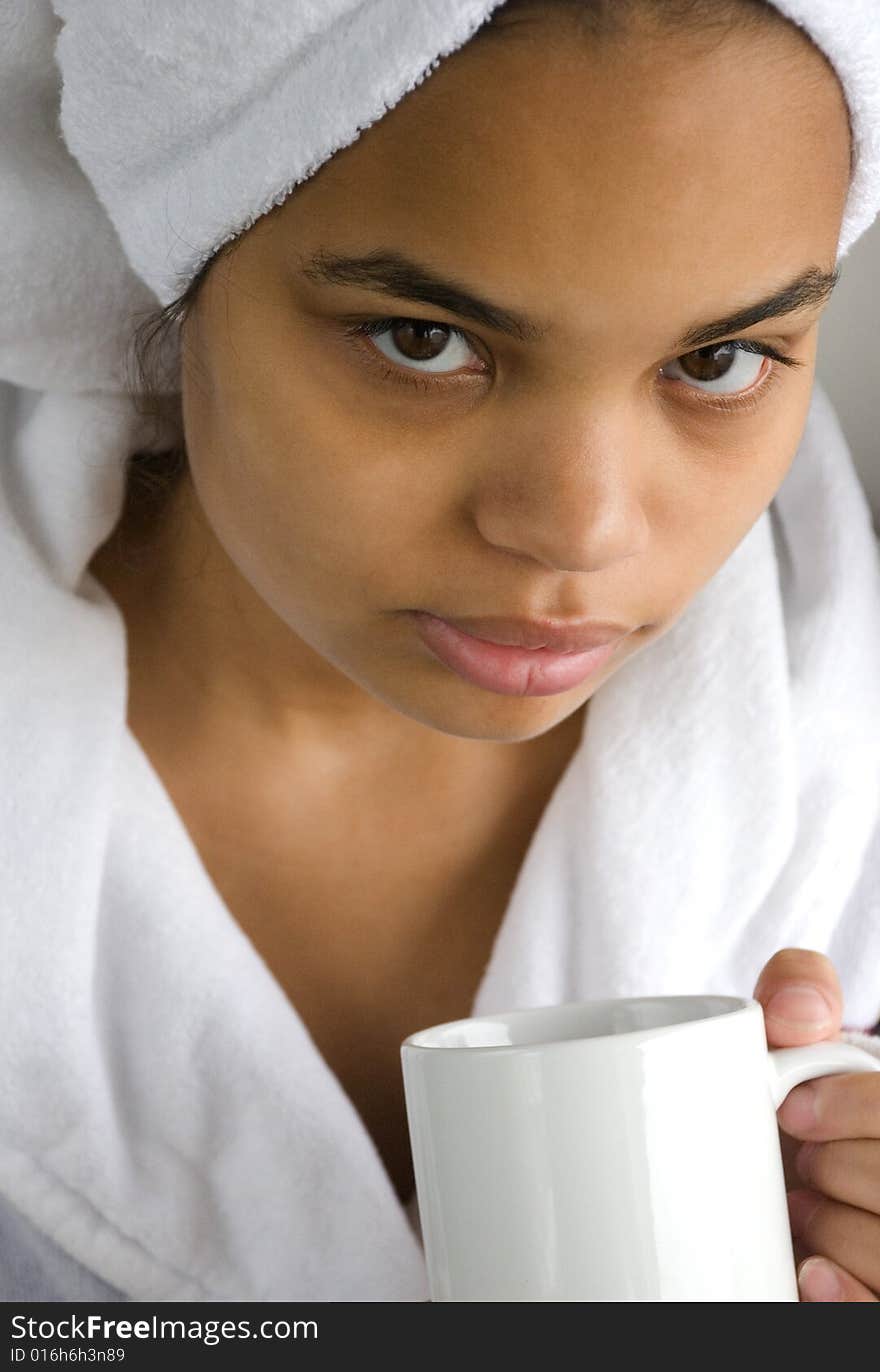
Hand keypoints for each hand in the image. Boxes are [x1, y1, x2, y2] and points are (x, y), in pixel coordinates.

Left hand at [754, 948, 879, 1301]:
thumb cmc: (779, 1100)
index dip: (857, 1108)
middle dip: (839, 1169)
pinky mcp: (872, 1298)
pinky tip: (806, 1272)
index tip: (789, 1109)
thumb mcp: (782, 1035)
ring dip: (834, 1230)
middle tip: (800, 1164)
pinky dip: (842, 1293)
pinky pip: (874, 1312)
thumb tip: (802, 1013)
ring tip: (799, 1213)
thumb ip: (797, 989)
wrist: (740, 1170)